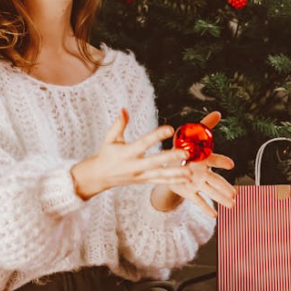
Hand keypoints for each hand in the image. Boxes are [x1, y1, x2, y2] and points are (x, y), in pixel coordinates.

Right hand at [71, 109, 189, 199]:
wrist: (99, 177)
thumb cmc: (106, 154)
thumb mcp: (110, 138)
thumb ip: (119, 124)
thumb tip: (124, 109)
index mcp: (126, 153)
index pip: (143, 143)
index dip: (156, 136)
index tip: (170, 129)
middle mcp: (134, 166)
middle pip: (154, 162)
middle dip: (170, 158)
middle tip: (185, 153)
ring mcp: (140, 175)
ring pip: (160, 175)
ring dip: (176, 174)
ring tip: (190, 171)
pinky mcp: (145, 181)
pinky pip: (161, 182)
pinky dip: (175, 181)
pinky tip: (188, 179)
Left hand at [162, 111, 236, 218]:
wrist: (172, 162)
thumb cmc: (186, 147)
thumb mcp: (193, 135)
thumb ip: (205, 125)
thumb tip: (218, 112)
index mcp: (204, 159)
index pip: (214, 160)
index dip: (221, 161)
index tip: (230, 164)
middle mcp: (204, 172)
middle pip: (216, 181)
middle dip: (225, 187)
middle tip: (235, 194)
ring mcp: (198, 183)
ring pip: (211, 192)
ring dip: (221, 198)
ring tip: (232, 205)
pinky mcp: (190, 191)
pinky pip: (198, 200)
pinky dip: (205, 208)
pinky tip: (214, 216)